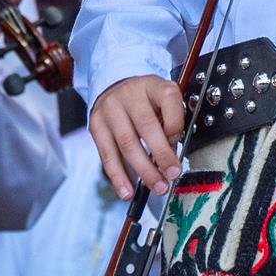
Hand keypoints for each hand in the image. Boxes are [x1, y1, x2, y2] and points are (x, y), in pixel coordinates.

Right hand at [89, 74, 184, 199]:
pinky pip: (108, 155)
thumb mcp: (163, 101)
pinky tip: (128, 191)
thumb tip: (172, 158)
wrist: (115, 87)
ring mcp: (110, 109)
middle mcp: (130, 94)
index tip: (180, 142)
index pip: (169, 100)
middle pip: (147, 126)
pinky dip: (119, 176)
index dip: (176, 124)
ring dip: (143, 171)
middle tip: (173, 174)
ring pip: (127, 144)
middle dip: (162, 155)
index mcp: (153, 85)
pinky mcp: (96, 125)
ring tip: (157, 186)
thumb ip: (170, 124)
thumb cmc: (146, 101)